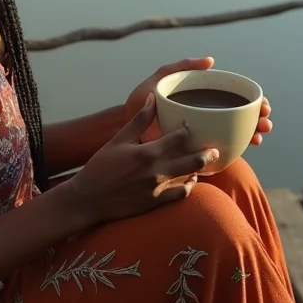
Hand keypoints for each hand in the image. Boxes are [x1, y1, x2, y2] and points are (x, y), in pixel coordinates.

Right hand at [66, 94, 218, 226]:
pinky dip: (188, 187)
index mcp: (147, 152)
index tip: (194, 126)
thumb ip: (139, 120)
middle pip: (191, 160)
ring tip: (204, 164)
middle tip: (215, 149)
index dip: (189, 131)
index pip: (178, 138)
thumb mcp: (118, 140)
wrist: (88, 199)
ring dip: (197, 170)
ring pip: (188, 178)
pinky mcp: (155, 203)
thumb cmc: (100, 167)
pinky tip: (189, 181)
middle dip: (206, 154)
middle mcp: (156, 171)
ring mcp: (157, 189)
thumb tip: (152, 98)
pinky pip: (179, 195)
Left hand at [124, 56, 273, 146]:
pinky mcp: (192, 150)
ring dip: (250, 135)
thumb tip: (211, 60)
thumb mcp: (162, 77)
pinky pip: (216, 152)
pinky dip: (231, 152)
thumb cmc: (142, 98)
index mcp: (201, 97)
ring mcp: (200, 133)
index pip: (234, 98)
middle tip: (265, 123)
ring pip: (233, 135)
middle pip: (240, 117)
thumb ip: (183, 65)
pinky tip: (240, 151)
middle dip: (258, 119)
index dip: (253, 101)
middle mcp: (205, 115)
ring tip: (258, 137)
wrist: (125, 124)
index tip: (263, 104)